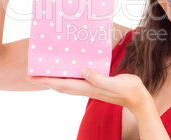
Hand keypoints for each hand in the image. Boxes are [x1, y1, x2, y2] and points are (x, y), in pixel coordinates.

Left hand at [27, 68, 149, 113]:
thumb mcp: (116, 82)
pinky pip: (76, 82)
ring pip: (67, 85)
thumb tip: (83, 71)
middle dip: (45, 81)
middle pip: (60, 86)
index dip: (47, 81)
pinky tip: (68, 72)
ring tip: (45, 73)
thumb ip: (99, 78)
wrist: (138, 99)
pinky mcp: (95, 86)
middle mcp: (86, 89)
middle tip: (32, 74)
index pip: (62, 84)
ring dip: (54, 80)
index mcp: (88, 88)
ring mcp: (90, 88)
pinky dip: (66, 78)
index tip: (32, 76)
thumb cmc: (129, 90)